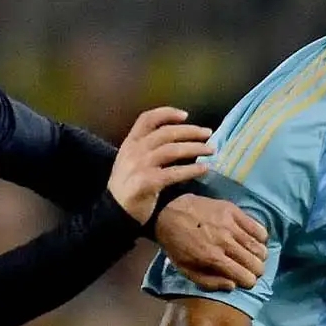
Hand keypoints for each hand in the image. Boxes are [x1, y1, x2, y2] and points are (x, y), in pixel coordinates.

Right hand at [108, 108, 214, 224]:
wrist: (114, 212)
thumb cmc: (128, 186)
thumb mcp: (130, 161)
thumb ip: (147, 148)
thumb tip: (180, 139)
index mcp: (130, 143)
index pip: (147, 119)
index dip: (167, 113)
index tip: (186, 115)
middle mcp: (134, 151)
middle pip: (166, 133)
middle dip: (190, 131)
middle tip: (208, 134)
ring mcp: (140, 166)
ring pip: (172, 150)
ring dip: (195, 148)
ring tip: (211, 150)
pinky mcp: (148, 182)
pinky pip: (174, 172)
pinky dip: (192, 169)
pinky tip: (204, 169)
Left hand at [156, 195, 268, 290]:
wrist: (169, 212)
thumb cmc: (177, 245)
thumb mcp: (186, 270)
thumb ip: (209, 282)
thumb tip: (233, 286)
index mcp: (212, 258)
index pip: (245, 276)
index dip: (249, 282)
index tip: (247, 281)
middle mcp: (224, 241)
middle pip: (255, 263)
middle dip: (257, 271)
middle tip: (252, 270)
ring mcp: (230, 224)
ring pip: (259, 246)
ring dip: (260, 255)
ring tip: (254, 256)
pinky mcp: (233, 210)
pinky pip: (258, 227)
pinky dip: (261, 237)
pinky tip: (254, 240)